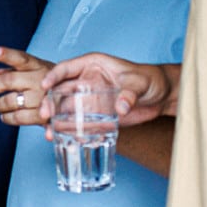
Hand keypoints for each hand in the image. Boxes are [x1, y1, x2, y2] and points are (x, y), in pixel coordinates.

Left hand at [0, 46, 53, 125]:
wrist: (81, 100)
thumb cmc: (55, 83)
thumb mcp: (39, 71)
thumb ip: (18, 71)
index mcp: (39, 66)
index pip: (20, 58)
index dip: (5, 54)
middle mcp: (40, 79)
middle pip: (8, 81)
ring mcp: (43, 97)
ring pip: (11, 101)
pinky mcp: (45, 115)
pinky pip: (19, 117)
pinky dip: (8, 118)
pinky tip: (5, 117)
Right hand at [42, 53, 175, 126]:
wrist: (162, 97)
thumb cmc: (151, 80)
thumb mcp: (140, 82)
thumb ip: (130, 93)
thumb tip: (121, 107)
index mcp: (92, 66)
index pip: (66, 68)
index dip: (53, 76)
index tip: (45, 86)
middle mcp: (86, 82)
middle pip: (60, 91)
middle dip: (49, 103)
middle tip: (45, 115)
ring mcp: (89, 100)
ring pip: (65, 110)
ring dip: (56, 121)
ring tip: (50, 134)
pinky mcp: (95, 116)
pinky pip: (79, 124)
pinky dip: (71, 132)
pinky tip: (66, 140)